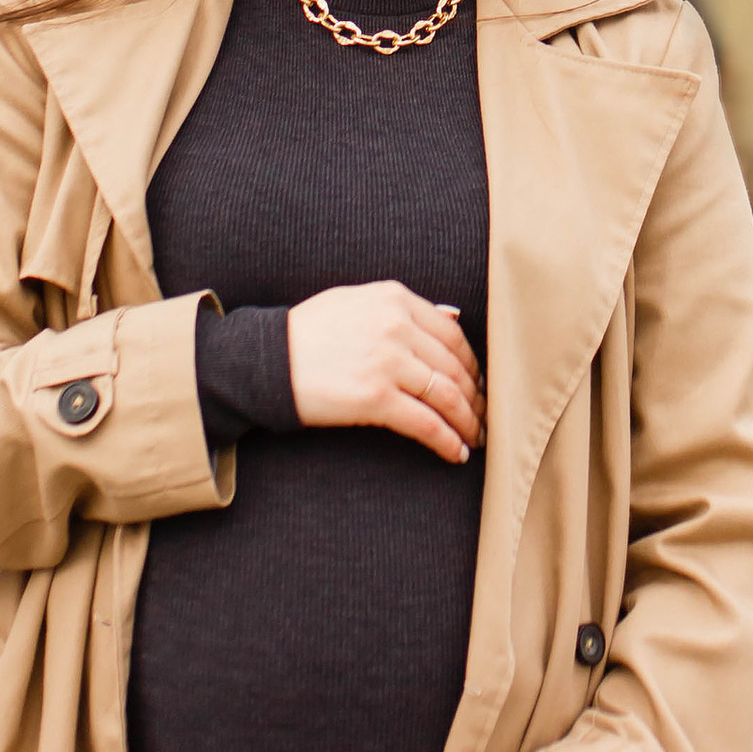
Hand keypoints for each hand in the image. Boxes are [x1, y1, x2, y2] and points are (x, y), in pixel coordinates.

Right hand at [287, 280, 482, 462]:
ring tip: (477, 438)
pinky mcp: (375, 398)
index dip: (473, 365)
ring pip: (448, 396)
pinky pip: (425, 423)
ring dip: (468, 422)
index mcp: (395, 299)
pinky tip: (456, 453)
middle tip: (485, 417)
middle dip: (476, 397)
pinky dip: (447, 441)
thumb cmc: (308, 333)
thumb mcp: (356, 301)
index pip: (453, 335)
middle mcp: (397, 326)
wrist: (266, 361)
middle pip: (455, 367)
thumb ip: (404, 308)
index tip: (479, 385)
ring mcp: (387, 361)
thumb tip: (454, 316)